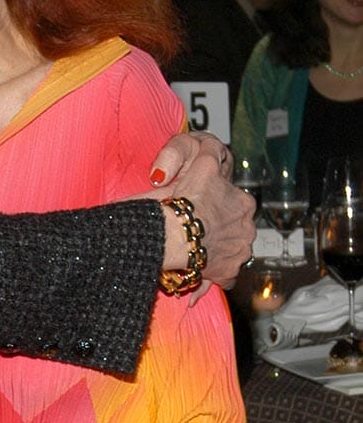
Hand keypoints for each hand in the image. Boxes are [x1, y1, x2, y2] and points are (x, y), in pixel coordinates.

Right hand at [145, 134, 253, 287]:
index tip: (202, 210)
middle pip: (235, 228)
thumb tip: (212, 146)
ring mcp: (239, 251)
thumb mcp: (199, 166)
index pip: (236, 203)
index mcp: (244, 203)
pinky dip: (213, 276)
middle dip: (219, 230)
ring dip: (217, 252)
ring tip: (195, 252)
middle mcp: (247, 227)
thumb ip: (209, 154)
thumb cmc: (182, 202)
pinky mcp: (227, 272)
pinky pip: (223, 276)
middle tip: (196, 231)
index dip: (217, 207)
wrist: (173, 233)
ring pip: (231, 251)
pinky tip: (200, 274)